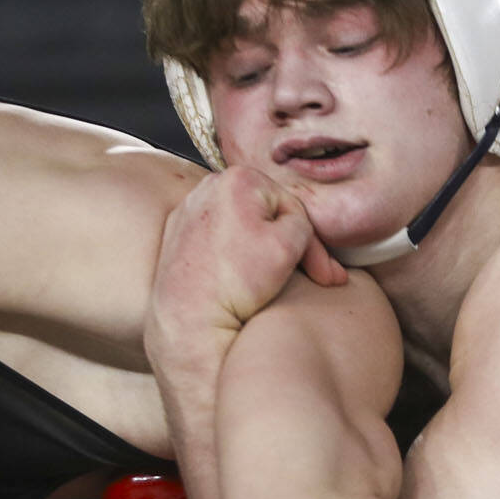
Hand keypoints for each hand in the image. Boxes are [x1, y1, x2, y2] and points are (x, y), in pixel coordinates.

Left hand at [148, 167, 345, 355]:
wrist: (189, 320)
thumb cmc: (237, 283)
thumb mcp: (289, 246)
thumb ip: (303, 222)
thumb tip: (297, 225)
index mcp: (238, 178)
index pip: (293, 209)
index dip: (312, 245)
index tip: (323, 276)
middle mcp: (208, 186)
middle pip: (266, 215)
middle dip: (287, 245)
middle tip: (309, 278)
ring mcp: (189, 209)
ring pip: (242, 226)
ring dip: (260, 249)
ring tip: (268, 280)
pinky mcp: (176, 234)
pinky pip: (217, 239)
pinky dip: (232, 255)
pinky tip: (238, 278)